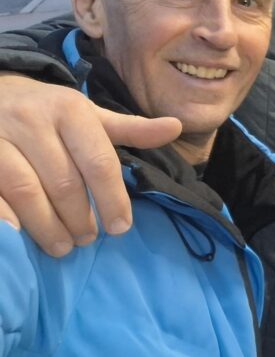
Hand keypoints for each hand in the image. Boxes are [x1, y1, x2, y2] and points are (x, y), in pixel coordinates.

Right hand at [0, 73, 180, 256]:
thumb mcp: (90, 115)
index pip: (98, 161)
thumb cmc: (50, 112)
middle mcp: (32, 120)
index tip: (120, 228)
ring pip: (26, 190)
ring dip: (47, 225)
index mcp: (70, 110)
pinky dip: (7, 217)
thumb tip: (176, 127)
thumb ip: (131, 128)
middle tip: (89, 239)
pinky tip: (20, 235)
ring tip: (63, 245)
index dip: (112, 198)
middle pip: (63, 181)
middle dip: (80, 217)